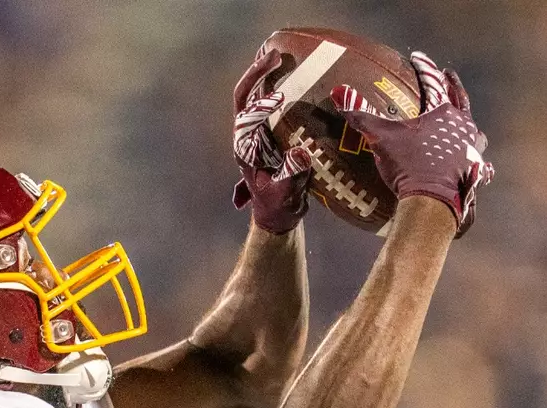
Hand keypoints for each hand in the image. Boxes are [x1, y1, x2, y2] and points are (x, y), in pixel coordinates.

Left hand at [231, 48, 314, 233]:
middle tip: (276, 55)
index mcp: (245, 149)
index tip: (278, 96)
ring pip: (257, 96)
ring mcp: (259, 131)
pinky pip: (272, 103)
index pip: (245, 117)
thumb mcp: (284, 194)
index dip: (259, 104)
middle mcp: (248, 135)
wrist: (279, 213)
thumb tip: (301, 153)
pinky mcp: (272, 131)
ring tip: (282, 55)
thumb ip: (291, 176)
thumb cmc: (278, 206)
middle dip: (257, 75)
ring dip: (267, 74)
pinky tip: (296, 74)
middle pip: (246, 97)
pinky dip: (281, 86)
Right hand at [332, 51, 493, 236]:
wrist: (431, 201)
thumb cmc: (409, 165)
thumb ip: (361, 115)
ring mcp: (471, 149)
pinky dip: (476, 160)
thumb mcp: (381, 138)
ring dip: (466, 123)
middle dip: (452, 87)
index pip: (433, 82)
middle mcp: (462, 127)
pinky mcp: (474, 171)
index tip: (417, 57)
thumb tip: (338, 92)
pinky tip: (477, 165)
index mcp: (443, 113)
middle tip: (448, 76)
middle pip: (459, 100)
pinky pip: (478, 162)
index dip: (424, 68)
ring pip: (472, 130)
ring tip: (462, 121)